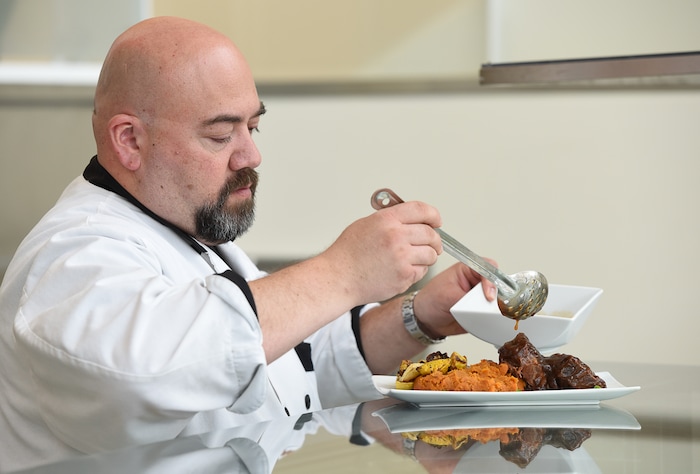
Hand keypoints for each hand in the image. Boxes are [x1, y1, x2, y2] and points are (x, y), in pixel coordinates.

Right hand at [321, 201, 442, 304]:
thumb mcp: (366, 224)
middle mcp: (396, 236)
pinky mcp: (404, 276)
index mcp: (387, 220)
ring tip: (415, 258)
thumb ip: (390, 219)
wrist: (339, 277)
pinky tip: (403, 269)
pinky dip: (417, 271)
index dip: (433, 215)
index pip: (422, 210)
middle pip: (431, 233)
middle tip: (433, 244)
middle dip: (434, 239)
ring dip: (428, 256)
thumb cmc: (348, 254)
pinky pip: (422, 271)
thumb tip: (410, 219)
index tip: (436, 220)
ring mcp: (401, 257)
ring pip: (431, 254)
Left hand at [412, 262, 497, 337]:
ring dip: (496, 307)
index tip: (489, 296)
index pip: (487, 268)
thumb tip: (484, 304)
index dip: (491, 281)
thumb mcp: (446, 296)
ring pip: (498, 299)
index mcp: (466, 270)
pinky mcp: (481, 309)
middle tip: (492, 306)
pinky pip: (493, 312)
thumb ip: (467, 298)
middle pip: (497, 284)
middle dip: (498, 295)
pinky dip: (493, 317)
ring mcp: (479, 296)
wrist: (425, 321)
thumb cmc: (429, 301)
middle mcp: (475, 281)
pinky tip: (487, 320)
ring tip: (487, 314)